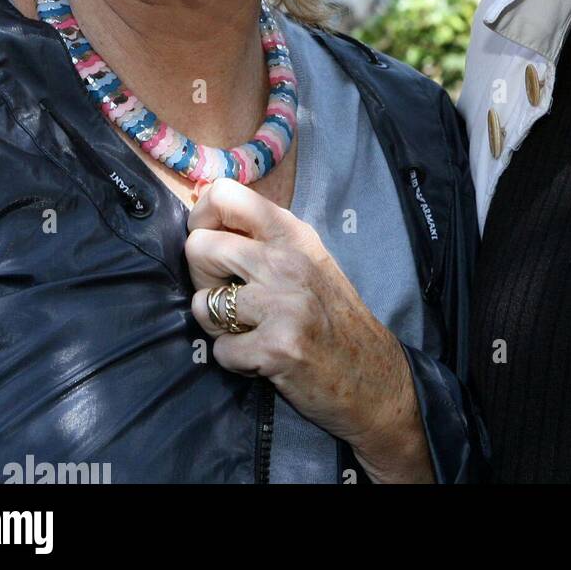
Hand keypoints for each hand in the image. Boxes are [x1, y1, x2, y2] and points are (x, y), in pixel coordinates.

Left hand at [186, 178, 433, 482]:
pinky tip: (260, 357)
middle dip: (202, 278)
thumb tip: (203, 218)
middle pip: (199, 246)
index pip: (224, 195)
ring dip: (217, 324)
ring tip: (248, 330)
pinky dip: (233, 360)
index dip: (202, 218)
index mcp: (292, 233)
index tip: (210, 241)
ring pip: (202, 302)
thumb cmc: (331, 316)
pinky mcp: (276, 346)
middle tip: (229, 298)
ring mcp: (283, 302)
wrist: (372, 374)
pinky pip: (219, 350)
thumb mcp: (306, 259)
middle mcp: (287, 260)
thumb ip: (263, 238)